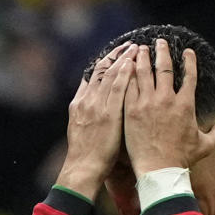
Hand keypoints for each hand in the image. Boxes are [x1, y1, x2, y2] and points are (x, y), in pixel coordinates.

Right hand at [56, 42, 137, 199]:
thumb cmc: (86, 157)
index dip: (104, 63)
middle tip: (129, 46)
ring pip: (110, 74)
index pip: (91, 76)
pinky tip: (133, 63)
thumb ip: (89, 117)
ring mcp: (96, 106)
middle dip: (115, 56)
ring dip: (123, 59)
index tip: (114, 54)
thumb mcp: (82, 131)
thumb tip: (98, 112)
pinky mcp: (108, 113)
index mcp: (79, 104)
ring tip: (135, 48)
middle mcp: (86, 100)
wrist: (83, 168)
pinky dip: (124, 73)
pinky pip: (118, 87)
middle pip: (101, 70)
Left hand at [123, 39, 214, 175]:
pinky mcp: (131, 109)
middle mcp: (166, 99)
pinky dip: (128, 73)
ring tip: (140, 49)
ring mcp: (147, 103)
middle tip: (160, 42)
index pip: (190, 76)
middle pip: (165, 68)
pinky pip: (129, 85)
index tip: (188, 52)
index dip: (189, 61)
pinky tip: (126, 66)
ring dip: (143, 58)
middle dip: (163, 52)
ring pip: (144, 72)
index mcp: (185, 105)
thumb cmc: (181, 160)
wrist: (158, 170)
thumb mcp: (204, 147)